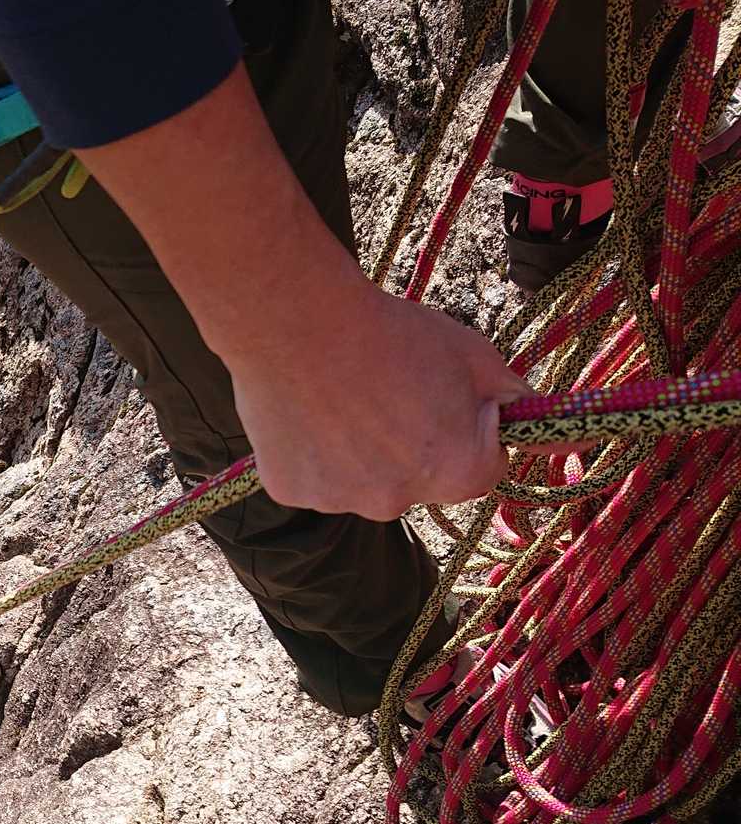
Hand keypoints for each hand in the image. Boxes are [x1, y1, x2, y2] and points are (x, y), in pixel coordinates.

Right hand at [225, 285, 527, 520]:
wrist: (297, 321)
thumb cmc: (389, 333)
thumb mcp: (470, 352)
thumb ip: (508, 391)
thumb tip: (532, 408)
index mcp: (458, 472)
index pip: (484, 469)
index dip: (472, 431)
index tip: (445, 399)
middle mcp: (398, 501)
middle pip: (419, 480)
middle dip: (412, 448)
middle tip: (386, 395)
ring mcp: (340, 501)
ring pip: (363, 482)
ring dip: (359, 454)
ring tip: (339, 399)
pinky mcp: (291, 491)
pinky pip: (315, 479)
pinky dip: (313, 454)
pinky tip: (306, 412)